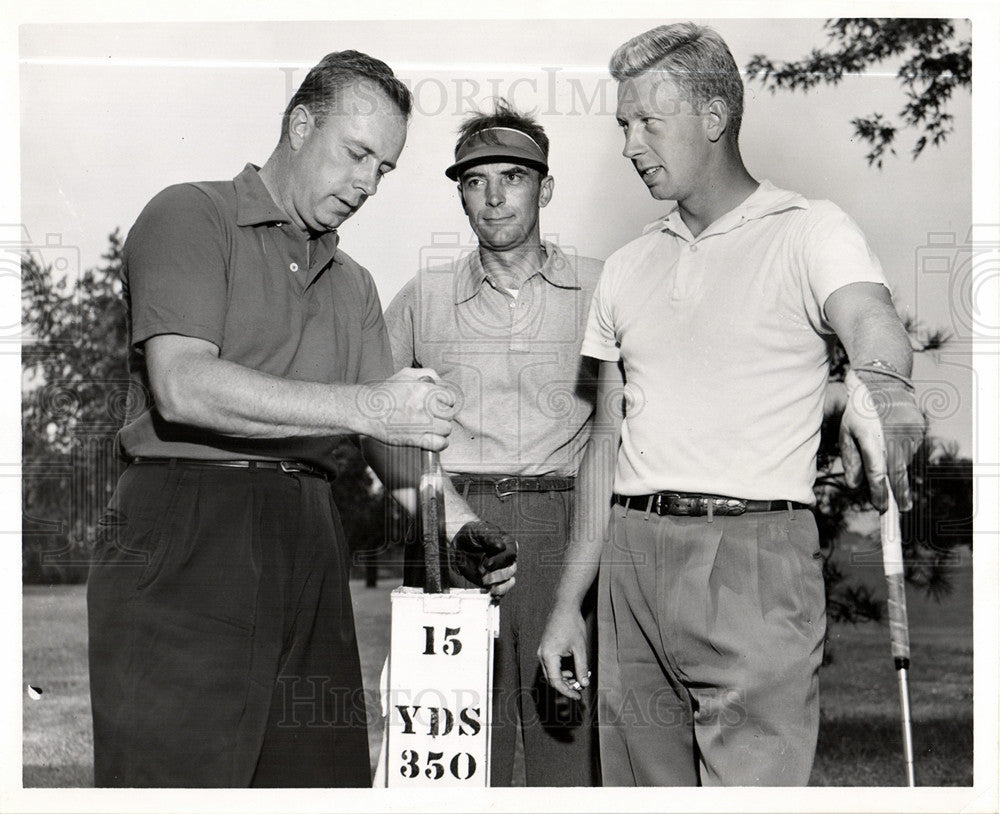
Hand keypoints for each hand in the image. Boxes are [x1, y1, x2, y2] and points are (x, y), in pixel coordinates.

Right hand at [359, 368, 456, 450]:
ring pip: (446, 429)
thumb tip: (441, 382)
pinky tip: (433, 440)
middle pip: (449, 414)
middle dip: (443, 416)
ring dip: (441, 430)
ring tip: (431, 428)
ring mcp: (421, 423)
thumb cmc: (385, 392)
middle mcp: (425, 405)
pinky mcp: (415, 439)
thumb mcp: (406, 374)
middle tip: (433, 417)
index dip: (446, 403)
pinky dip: (440, 444)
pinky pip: (439, 443)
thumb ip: (427, 373)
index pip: (451, 398)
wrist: (365, 410)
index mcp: (425, 388)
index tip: (439, 406)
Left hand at [450, 520, 516, 596]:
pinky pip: (501, 590)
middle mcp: (507, 559)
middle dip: (499, 576)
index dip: (500, 560)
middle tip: (484, 578)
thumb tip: (501, 546)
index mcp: (508, 544)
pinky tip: (493, 597)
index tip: (487, 564)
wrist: (461, 544)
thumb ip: (489, 537)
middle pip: (511, 570)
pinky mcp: (494, 580)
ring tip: (491, 590)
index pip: (510, 554)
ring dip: (501, 587)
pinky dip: (499, 594)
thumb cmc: (472, 534)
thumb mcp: (478, 531)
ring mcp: (501, 571)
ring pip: (508, 582)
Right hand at [538, 603, 589, 699]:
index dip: (567, 691)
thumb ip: (582, 667)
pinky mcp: (545, 648)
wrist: (564, 606)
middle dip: (565, 686)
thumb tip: (584, 683)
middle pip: (551, 679)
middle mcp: (542, 654)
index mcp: (549, 656)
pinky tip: (570, 671)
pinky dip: (560, 671)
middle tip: (579, 689)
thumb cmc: (572, 625)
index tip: (577, 697)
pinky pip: (550, 665)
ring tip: (577, 680)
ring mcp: (542, 651)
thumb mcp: (580, 648)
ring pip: (550, 673)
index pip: (555, 681)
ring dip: (563, 679)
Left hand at [840, 370, 924, 511]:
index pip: (876, 471)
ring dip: (896, 465)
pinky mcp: (919, 429)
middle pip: (897, 472)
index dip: (879, 491)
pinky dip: (903, 451)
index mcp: (871, 438)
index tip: (881, 507)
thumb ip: (851, 460)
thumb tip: (855, 486)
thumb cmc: (859, 411)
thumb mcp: (847, 433)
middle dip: (899, 493)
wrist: (883, 383)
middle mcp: (892, 436)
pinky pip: (911, 448)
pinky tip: (894, 437)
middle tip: (901, 509)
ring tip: (885, 447)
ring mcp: (908, 432)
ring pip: (904, 460)